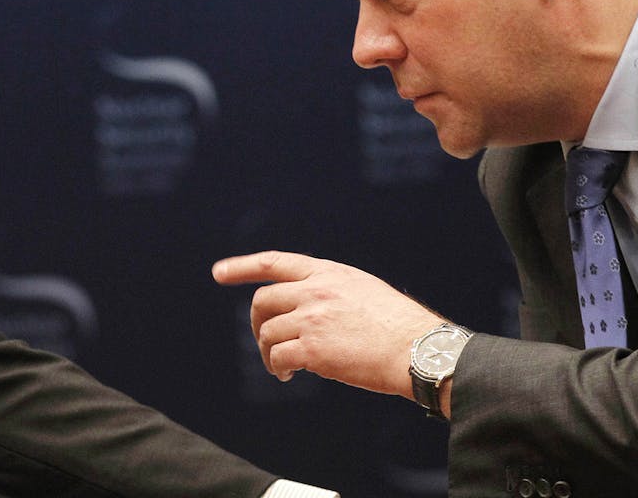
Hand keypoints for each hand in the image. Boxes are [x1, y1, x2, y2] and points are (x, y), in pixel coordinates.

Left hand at [212, 250, 443, 397]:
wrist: (418, 350)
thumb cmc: (399, 327)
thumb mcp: (363, 291)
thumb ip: (331, 292)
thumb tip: (305, 309)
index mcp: (329, 273)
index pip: (275, 262)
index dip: (243, 266)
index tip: (219, 273)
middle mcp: (316, 290)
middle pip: (263, 301)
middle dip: (257, 323)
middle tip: (264, 342)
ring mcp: (312, 318)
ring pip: (268, 333)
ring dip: (269, 353)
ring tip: (283, 368)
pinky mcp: (312, 349)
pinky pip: (278, 357)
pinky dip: (278, 368)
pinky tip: (288, 375)